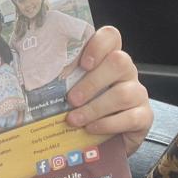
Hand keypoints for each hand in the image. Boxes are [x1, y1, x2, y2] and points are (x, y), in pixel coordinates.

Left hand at [64, 25, 152, 156]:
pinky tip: (91, 129)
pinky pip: (131, 117)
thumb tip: (34, 85)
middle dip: (92, 82)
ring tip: (74, 119)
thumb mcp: (73, 92)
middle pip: (119, 61)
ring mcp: (138, 93)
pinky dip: (107, 124)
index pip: (111, 36)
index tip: (83, 63)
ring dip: (94, 108)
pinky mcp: (144, 116)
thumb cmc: (85, 110)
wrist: (106, 141)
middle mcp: (126, 72)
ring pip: (123, 93)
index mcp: (108, 59)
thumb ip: (63, 83)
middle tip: (71, 99)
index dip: (98, 44)